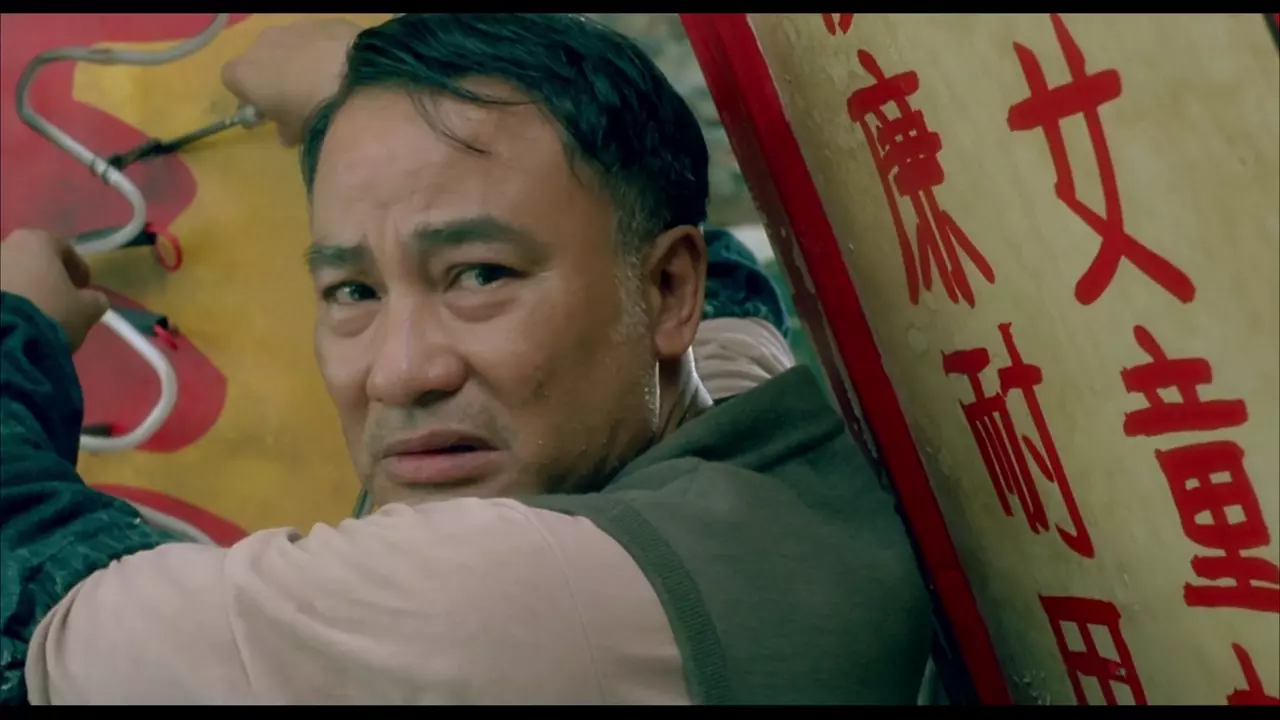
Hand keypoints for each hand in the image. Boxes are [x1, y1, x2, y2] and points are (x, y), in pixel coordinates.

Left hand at [0, 229, 108, 351]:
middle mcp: (4, 246)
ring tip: (33, 317)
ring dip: (22, 290)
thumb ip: (94, 299)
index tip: (84, 287)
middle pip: (31, 260)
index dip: (77, 268)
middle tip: (57, 301)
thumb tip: (92, 299)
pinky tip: (16, 323)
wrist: (4, 340)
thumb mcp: (87, 310)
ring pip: (9, 276)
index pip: (63, 247)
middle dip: (44, 277)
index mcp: (35, 240)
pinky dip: (6, 303)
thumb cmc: (51, 313)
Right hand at [221, 17, 361, 146]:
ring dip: (300, 60)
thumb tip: (286, 133)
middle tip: (298, 98)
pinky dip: (326, 50)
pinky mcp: (325, 21)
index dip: (248, 95)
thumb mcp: (295, 133)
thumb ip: (284, 130)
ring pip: (290, 45)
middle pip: (261, 58)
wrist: (358, 83)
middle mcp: (263, 43)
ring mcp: (294, 28)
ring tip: (326, 83)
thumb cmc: (312, 113)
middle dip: (275, 75)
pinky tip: (346, 68)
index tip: (266, 109)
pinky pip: (319, 38)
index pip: (232, 79)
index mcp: (245, 72)